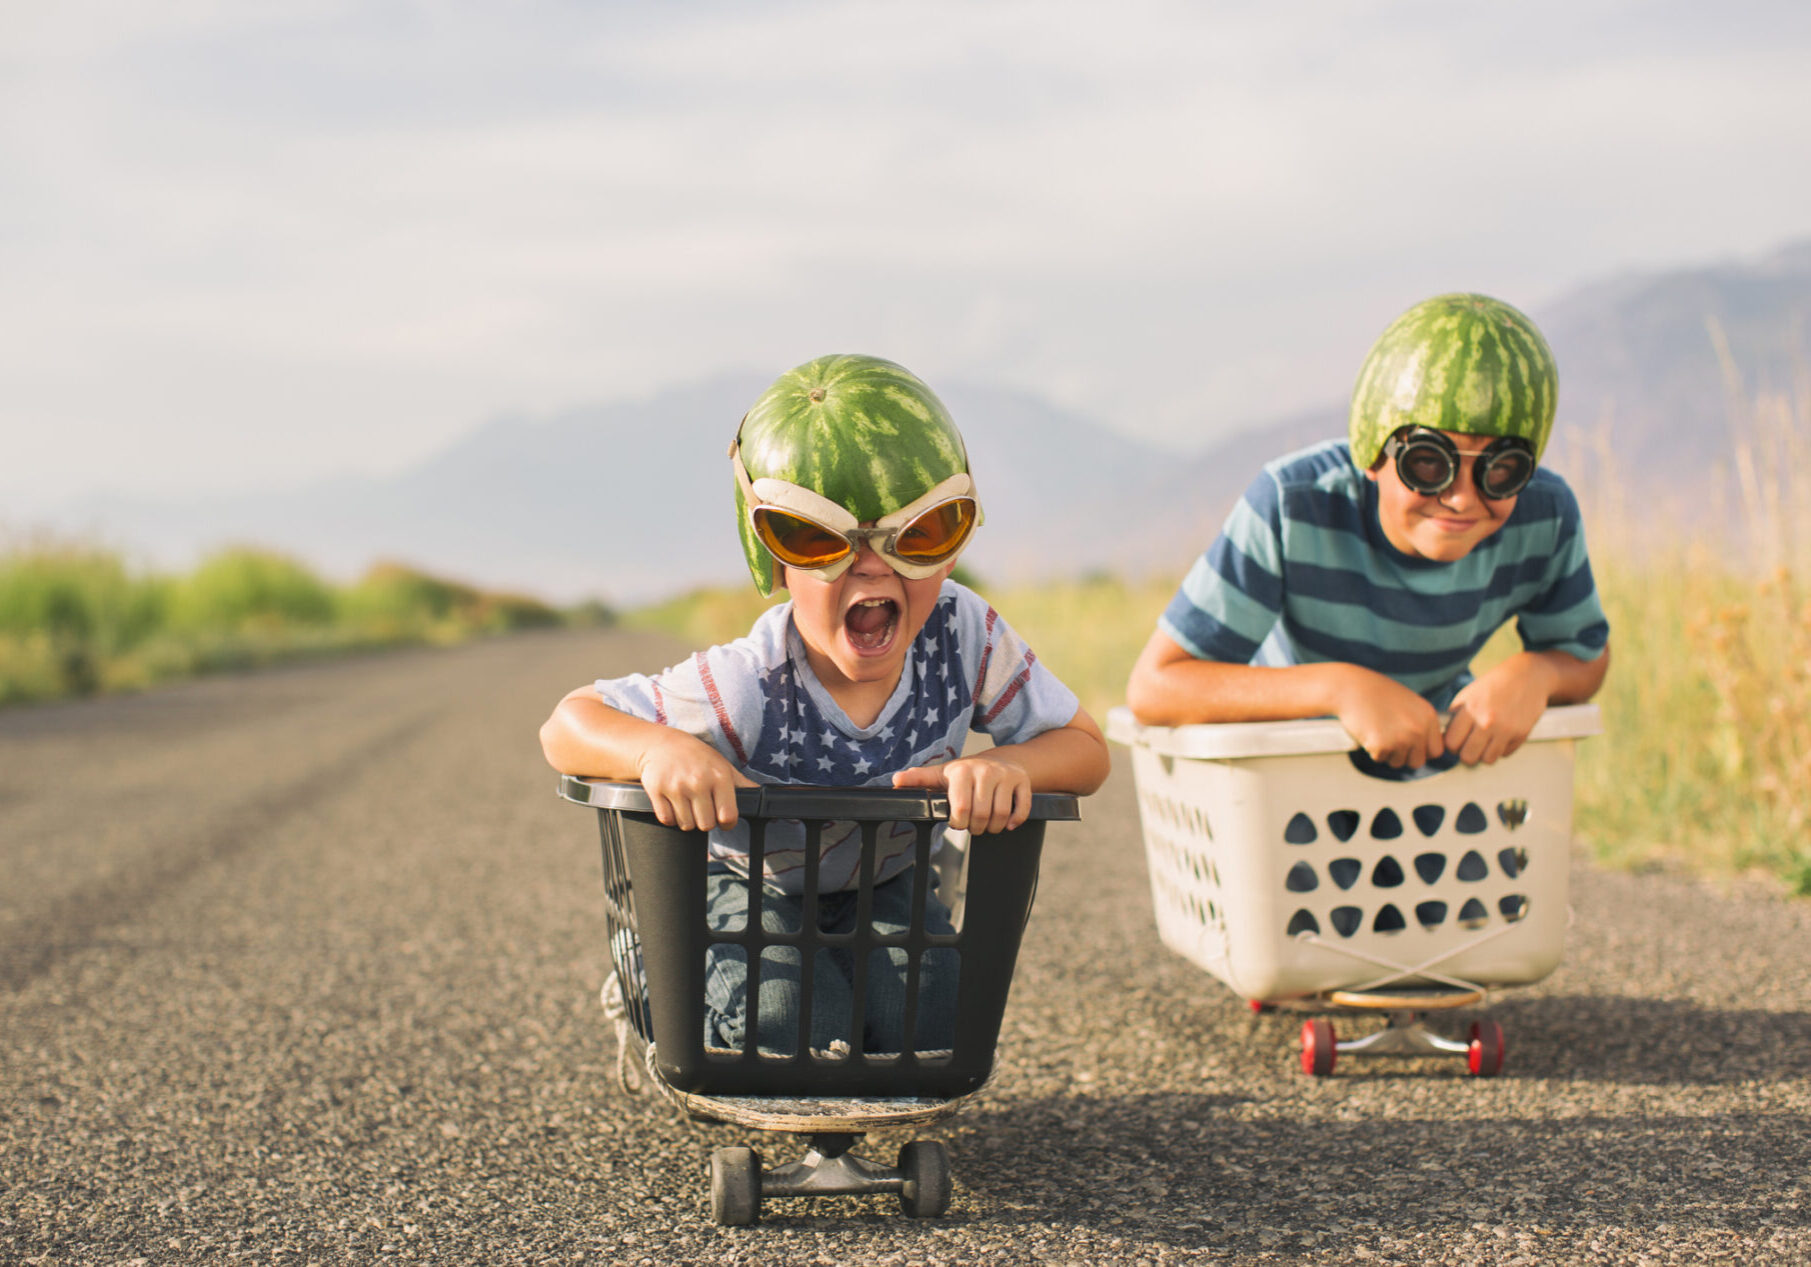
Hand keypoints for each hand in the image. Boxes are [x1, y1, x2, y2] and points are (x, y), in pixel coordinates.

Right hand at [635, 730, 755, 829]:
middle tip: (701, 807)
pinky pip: (667, 819)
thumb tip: (762, 797)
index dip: (727, 823)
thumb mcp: (723, 765)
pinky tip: (673, 803)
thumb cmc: (697, 756)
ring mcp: (676, 786)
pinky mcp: (656, 790)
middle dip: (705, 821)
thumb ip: (742, 784)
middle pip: (706, 825)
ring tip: (687, 803)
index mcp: (719, 776)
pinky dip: (670, 817)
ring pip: (686, 825)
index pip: (728, 816)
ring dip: (687, 820)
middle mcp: (698, 781)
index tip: (722, 819)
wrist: (660, 744)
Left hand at [892, 754, 1031, 833]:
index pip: (960, 808)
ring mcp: (1006, 775)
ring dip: (993, 828)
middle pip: (981, 815)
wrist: (999, 760)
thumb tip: (895, 781)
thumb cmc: (966, 774)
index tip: (957, 822)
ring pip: (1001, 814)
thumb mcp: (942, 775)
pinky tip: (1006, 824)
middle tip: (973, 826)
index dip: (958, 822)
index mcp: (962, 771)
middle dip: (976, 828)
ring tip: (986, 826)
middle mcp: (985, 771)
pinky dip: (1014, 821)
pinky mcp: (1022, 781)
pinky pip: (1021, 809)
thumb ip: (919, 779)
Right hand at [1332, 666, 1445, 768]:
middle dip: (1404, 756)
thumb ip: (1420, 723)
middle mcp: (1418, 729)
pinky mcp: (1382, 746)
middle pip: (1418, 761)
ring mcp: (1401, 739)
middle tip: (1390, 741)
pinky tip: (1368, 731)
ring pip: (1398, 762)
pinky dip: (1372, 749)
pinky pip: (1380, 758)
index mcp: (1428, 716)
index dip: (1422, 751)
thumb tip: (1426, 747)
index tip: (1411, 746)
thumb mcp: (1408, 703)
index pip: (1436, 750)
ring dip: (1387, 753)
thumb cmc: (1376, 693)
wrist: (1350, 688)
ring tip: (1378, 731)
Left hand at [1445, 656, 1556, 764]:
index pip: (1451, 744)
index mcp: (1470, 710)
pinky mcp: (1521, 735)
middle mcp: (1487, 722)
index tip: (1456, 740)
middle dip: (1466, 753)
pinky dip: (1501, 749)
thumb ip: (1455, 717)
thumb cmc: (1493, 685)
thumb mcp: (1468, 695)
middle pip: (1468, 757)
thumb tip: (1444, 739)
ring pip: (1487, 760)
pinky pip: (1504, 754)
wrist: (1527, 676)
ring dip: (1484, 753)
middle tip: (1470, 744)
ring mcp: (1506, 730)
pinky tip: (1501, 735)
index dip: (1452, 745)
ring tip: (1485, 741)